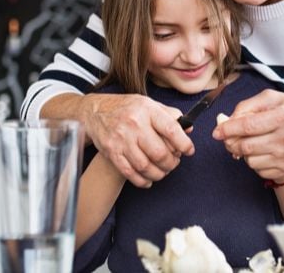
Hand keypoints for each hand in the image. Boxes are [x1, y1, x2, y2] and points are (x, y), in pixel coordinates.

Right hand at [78, 93, 194, 187]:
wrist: (95, 111)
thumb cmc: (126, 107)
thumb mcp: (149, 103)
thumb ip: (170, 115)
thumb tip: (188, 128)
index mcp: (146, 110)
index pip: (171, 129)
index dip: (184, 144)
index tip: (189, 151)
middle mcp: (134, 124)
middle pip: (159, 152)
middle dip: (171, 163)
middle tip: (174, 162)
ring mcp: (121, 139)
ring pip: (145, 166)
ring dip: (159, 173)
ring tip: (163, 170)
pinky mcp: (111, 152)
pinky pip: (130, 173)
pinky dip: (142, 180)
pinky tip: (148, 179)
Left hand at [212, 89, 283, 181]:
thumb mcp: (271, 99)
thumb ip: (246, 106)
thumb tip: (225, 121)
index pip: (248, 126)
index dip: (228, 130)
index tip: (217, 132)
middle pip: (246, 147)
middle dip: (231, 143)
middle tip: (229, 138)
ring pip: (250, 161)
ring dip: (244, 153)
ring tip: (253, 143)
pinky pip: (260, 171)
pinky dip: (256, 162)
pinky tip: (263, 152)